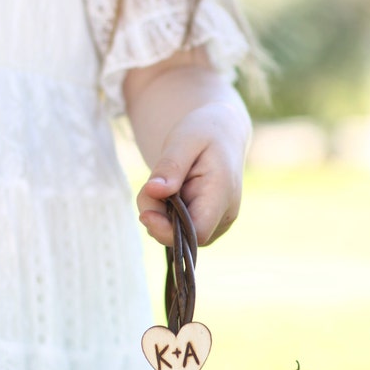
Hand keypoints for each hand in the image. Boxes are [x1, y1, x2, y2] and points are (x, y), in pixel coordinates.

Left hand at [124, 49, 251, 246]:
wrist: (222, 134)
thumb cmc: (203, 132)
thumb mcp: (183, 139)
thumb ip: (170, 166)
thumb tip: (154, 191)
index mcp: (223, 193)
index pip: (197, 232)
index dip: (168, 231)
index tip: (144, 214)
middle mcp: (225, 215)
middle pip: (184, 237)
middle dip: (158, 218)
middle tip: (151, 187)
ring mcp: (219, 224)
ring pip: (180, 237)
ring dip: (160, 217)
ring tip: (163, 184)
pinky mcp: (209, 226)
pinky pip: (181, 232)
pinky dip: (166, 217)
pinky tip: (168, 195)